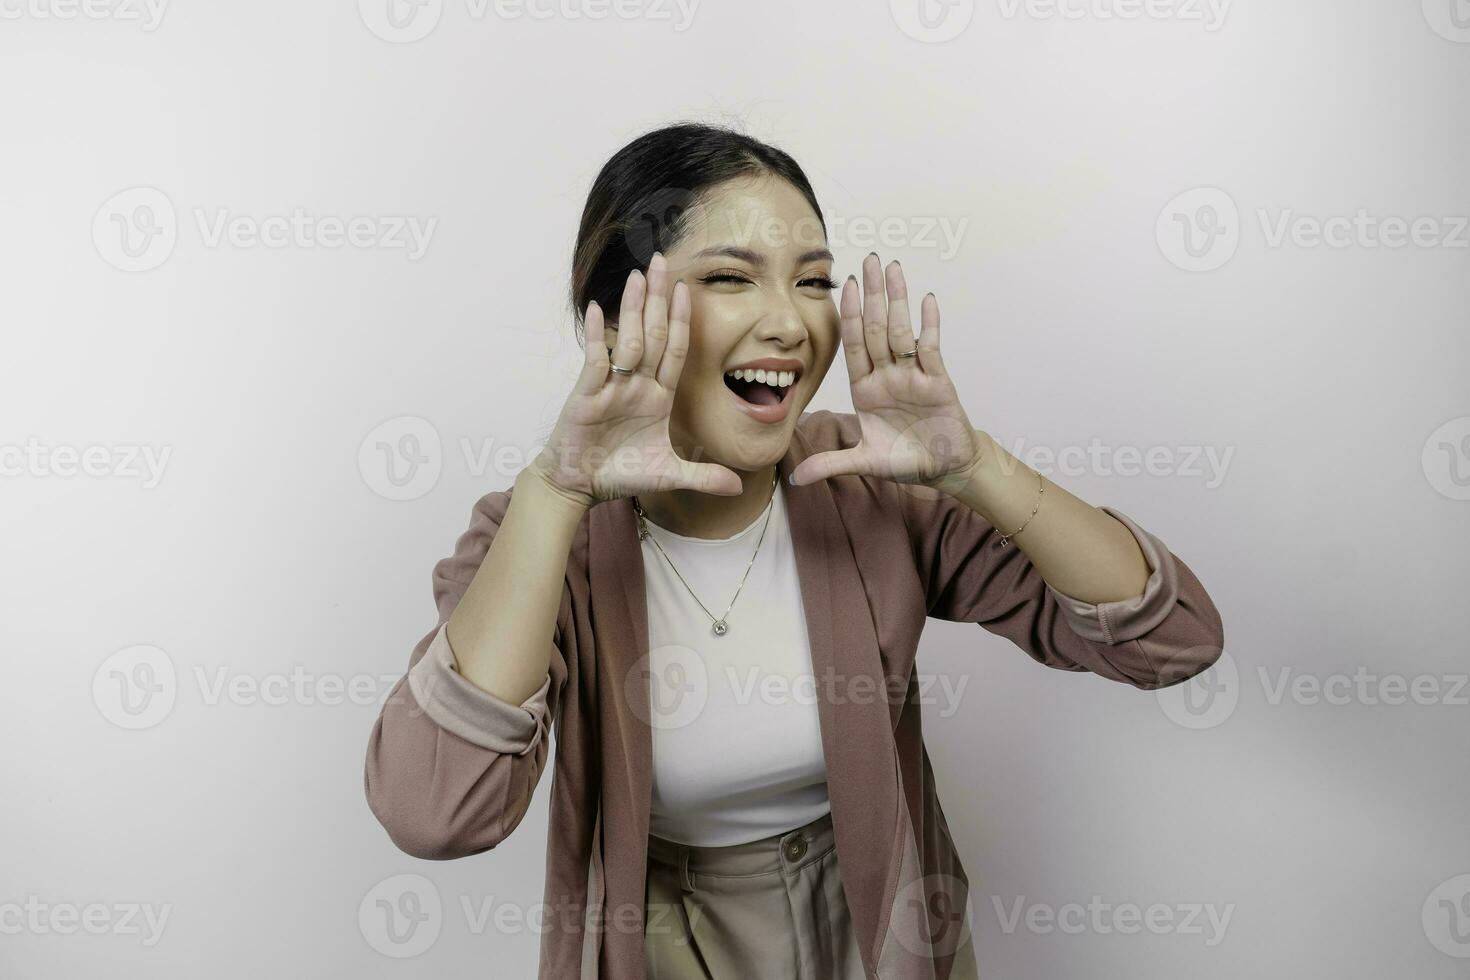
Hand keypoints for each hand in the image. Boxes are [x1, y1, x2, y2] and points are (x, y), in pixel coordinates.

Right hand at [530, 253, 743, 508]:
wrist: (580, 485)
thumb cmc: (620, 474)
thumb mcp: (669, 475)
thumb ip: (703, 476)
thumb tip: (738, 486)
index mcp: (657, 396)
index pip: (675, 350)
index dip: (683, 320)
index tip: (688, 289)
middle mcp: (636, 384)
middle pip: (653, 334)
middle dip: (658, 298)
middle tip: (661, 261)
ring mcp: (612, 386)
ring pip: (628, 341)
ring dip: (633, 308)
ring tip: (638, 275)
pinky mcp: (587, 394)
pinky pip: (596, 360)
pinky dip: (598, 336)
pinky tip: (601, 310)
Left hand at [788, 254, 984, 494]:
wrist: (945, 468)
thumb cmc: (907, 460)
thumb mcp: (864, 462)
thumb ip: (831, 464)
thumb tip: (796, 479)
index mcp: (866, 390)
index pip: (854, 345)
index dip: (849, 315)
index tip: (844, 285)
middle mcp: (887, 376)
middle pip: (877, 328)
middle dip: (872, 295)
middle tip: (868, 260)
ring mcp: (913, 375)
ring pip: (902, 331)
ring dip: (897, 299)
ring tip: (893, 267)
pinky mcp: (938, 380)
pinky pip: (931, 348)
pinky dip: (929, 324)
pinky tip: (927, 300)